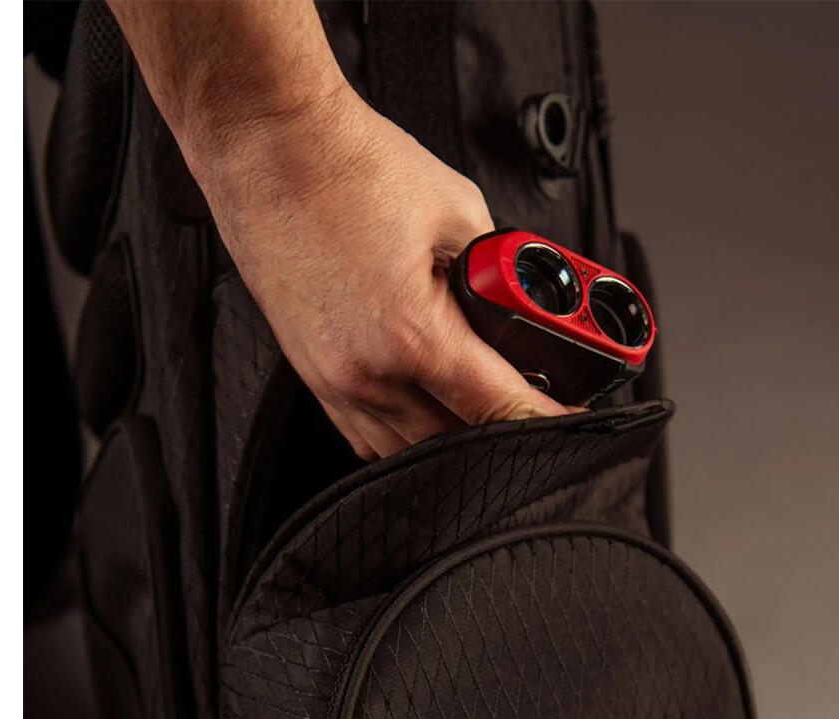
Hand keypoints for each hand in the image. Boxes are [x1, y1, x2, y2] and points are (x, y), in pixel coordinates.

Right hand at [191, 88, 569, 459]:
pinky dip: (406, 434)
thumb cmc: (349, 167)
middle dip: (499, 432)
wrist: (267, 144)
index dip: (545, 421)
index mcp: (411, 335)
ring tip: (478, 408)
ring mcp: (333, 382)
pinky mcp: (312, 377)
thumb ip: (498, 271)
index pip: (498, 409)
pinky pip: (369, 438)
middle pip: (454, 445)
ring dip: (451, 438)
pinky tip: (427, 407)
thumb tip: (521, 303)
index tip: (571, 422)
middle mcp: (367, 374)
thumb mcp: (459, 208)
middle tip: (530, 406)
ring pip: (408, 453)